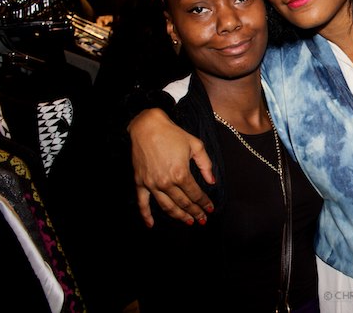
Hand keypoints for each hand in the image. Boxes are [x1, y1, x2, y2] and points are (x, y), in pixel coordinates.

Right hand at [129, 108, 214, 226]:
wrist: (147, 126)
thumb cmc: (173, 134)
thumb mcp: (196, 145)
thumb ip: (206, 165)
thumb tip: (212, 181)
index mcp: (181, 173)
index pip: (196, 194)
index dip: (204, 203)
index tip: (210, 209)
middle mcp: (166, 182)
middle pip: (183, 203)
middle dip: (195, 212)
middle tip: (202, 219)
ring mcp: (152, 184)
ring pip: (167, 206)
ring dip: (178, 216)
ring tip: (188, 222)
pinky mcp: (140, 182)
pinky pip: (142, 203)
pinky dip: (146, 215)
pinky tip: (151, 225)